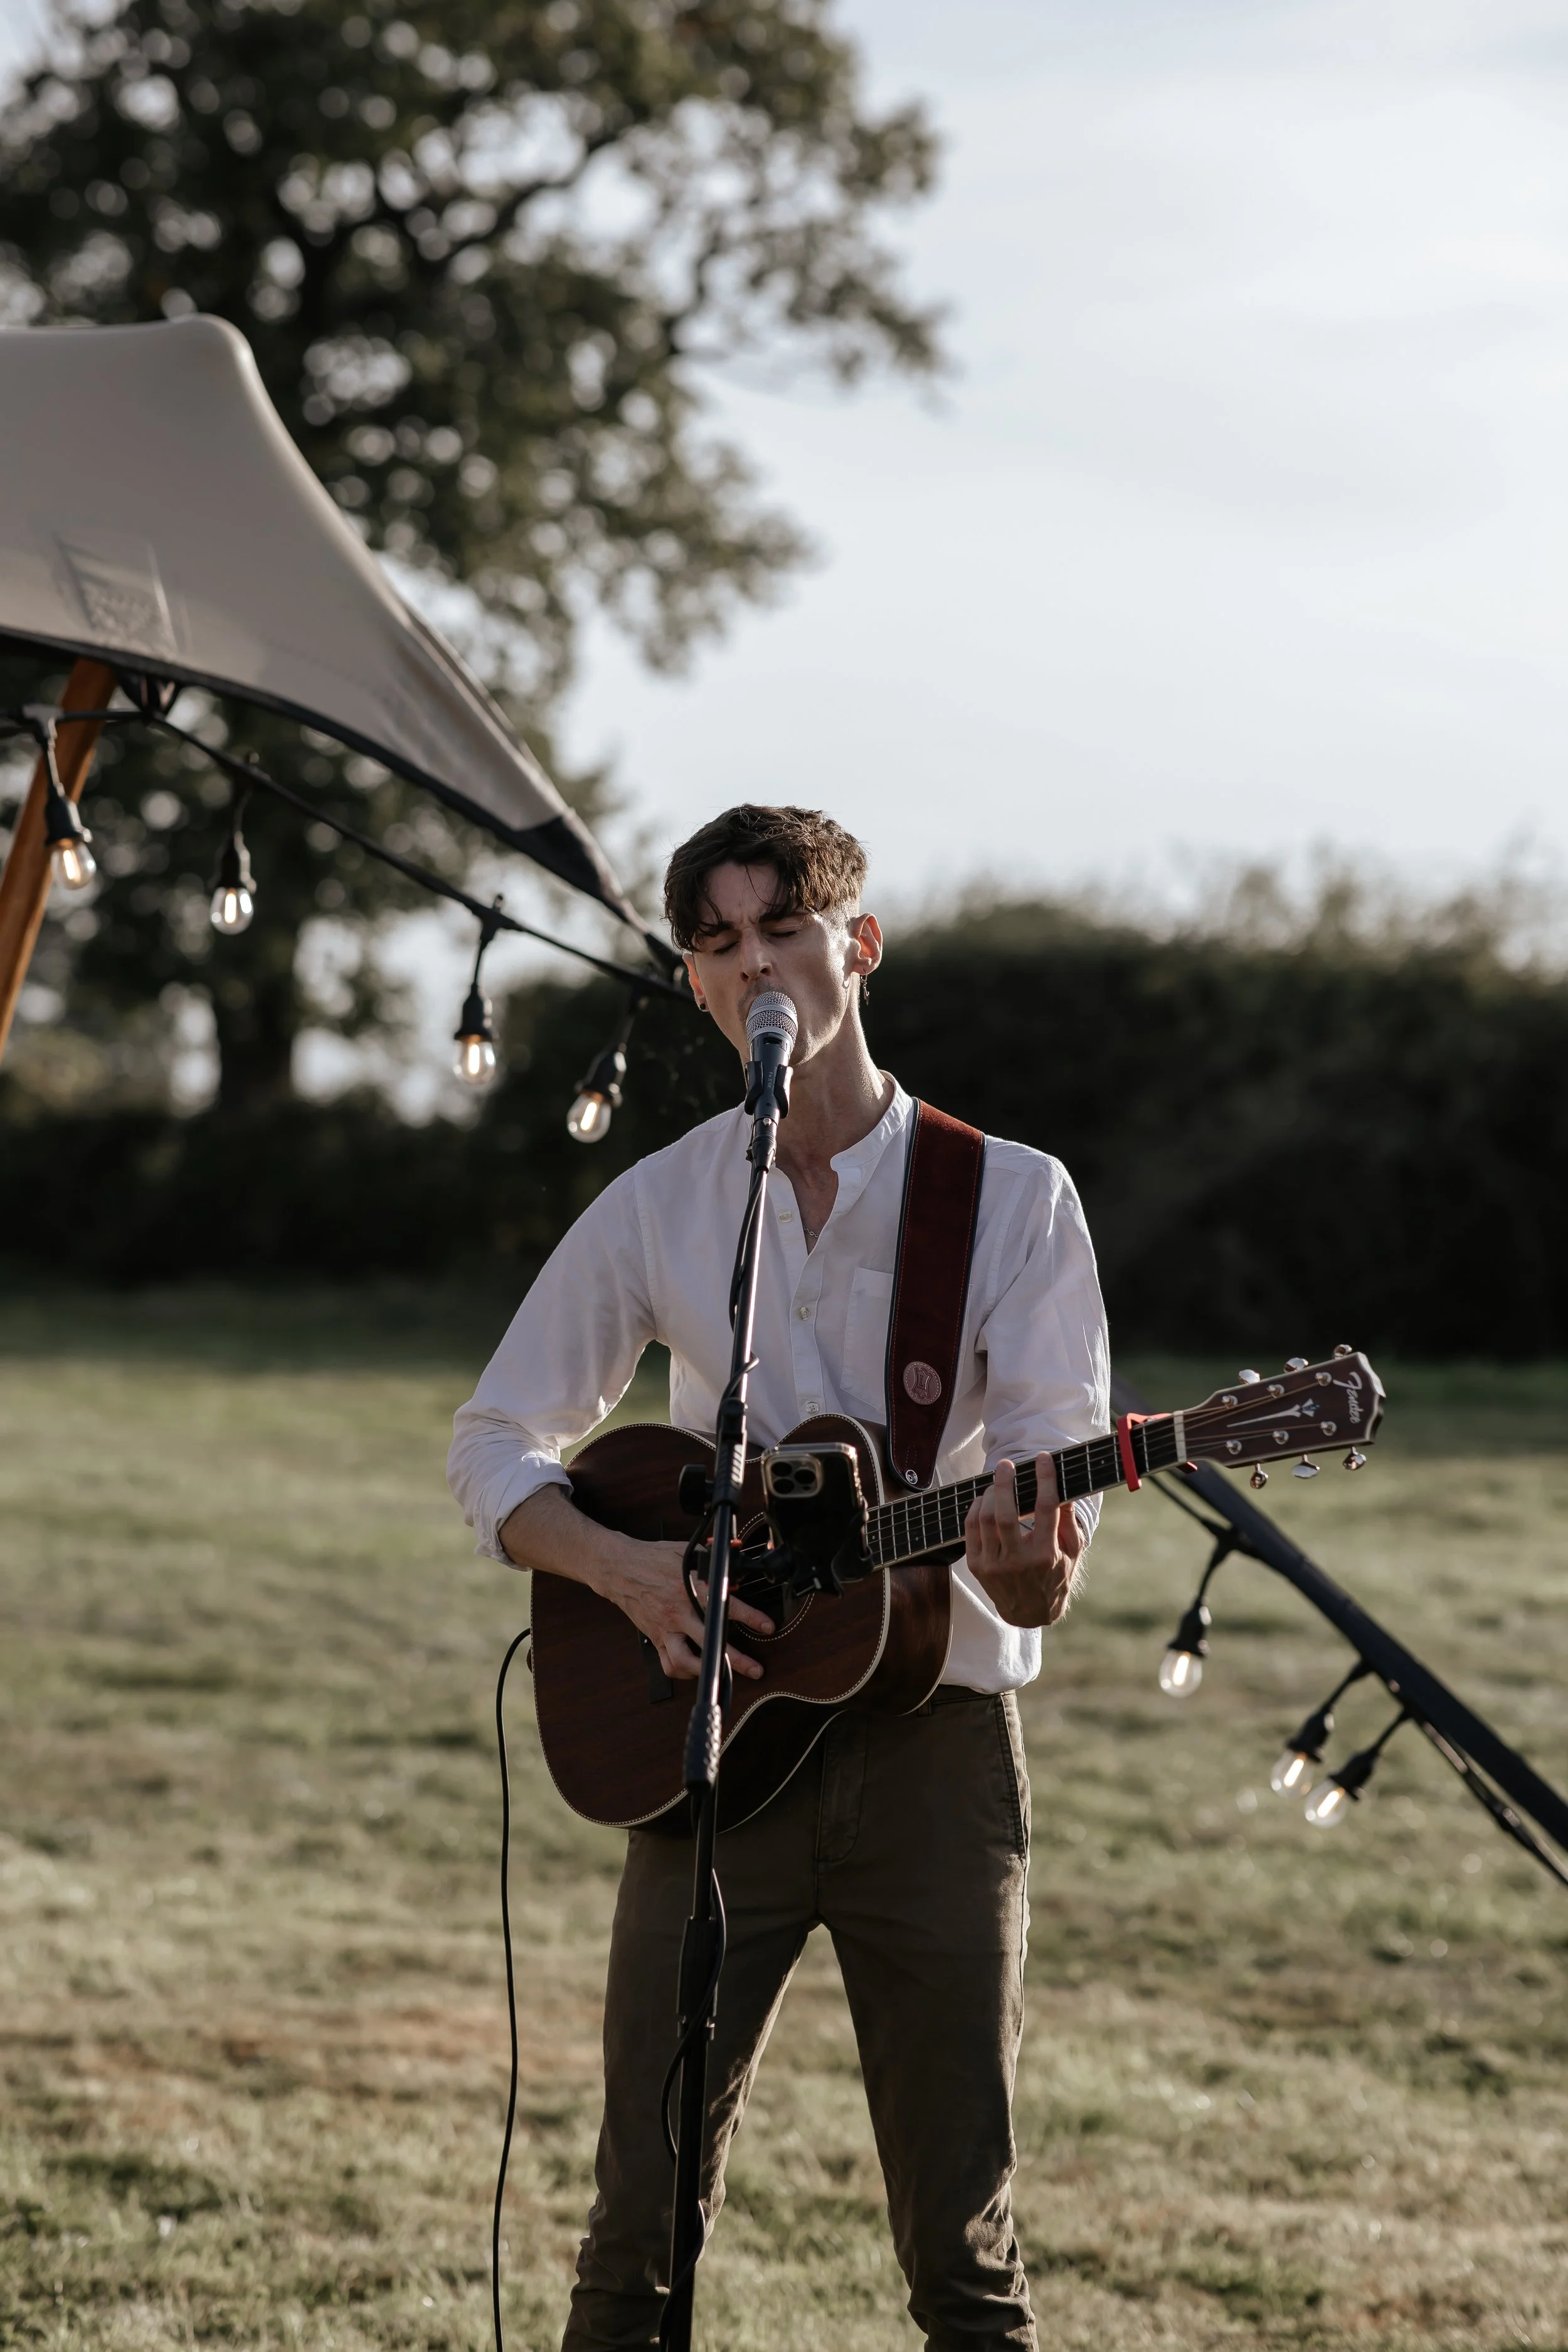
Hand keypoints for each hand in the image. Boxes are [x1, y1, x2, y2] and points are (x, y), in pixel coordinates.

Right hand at [499, 1486, 774, 1682]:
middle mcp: (678, 1612)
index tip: (766, 1626)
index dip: (749, 1617)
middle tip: (755, 1668)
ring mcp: (665, 1628)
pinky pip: (669, 1663)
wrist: (618, 1568)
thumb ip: (714, 1555)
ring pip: (686, 1661)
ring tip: (725, 1677)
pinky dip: (683, 1672)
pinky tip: (696, 1670)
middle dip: (736, 1658)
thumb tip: (738, 1551)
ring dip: (707, 1671)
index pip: (725, 1605)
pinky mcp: (655, 1638)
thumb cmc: (652, 1559)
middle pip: (710, 1640)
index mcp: (689, 1588)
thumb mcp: (686, 1551)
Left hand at [964, 1456, 1084, 1629]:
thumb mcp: (1072, 1552)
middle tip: (1007, 1464)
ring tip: (997, 1482)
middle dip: (1004, 1483)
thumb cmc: (1055, 1576)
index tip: (1043, 1459)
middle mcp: (1018, 1561)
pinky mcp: (977, 1567)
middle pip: (1005, 1514)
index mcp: (1046, 1555)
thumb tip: (1065, 1490)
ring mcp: (994, 1565)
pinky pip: (970, 1529)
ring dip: (989, 1494)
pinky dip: (976, 1509)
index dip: (1045, 1480)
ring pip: (985, 1519)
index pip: (1045, 1509)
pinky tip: (984, 1499)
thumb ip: (1069, 1522)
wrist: (1030, 1612)